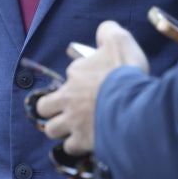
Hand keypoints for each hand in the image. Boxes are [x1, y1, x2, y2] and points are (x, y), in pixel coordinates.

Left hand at [34, 20, 148, 156]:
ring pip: (52, 130)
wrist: (132, 104)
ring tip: (72, 130)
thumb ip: (109, 32)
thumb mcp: (119, 40)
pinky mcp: (82, 140)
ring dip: (60, 129)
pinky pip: (71, 148)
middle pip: (45, 107)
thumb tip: (104, 30)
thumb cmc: (125, 71)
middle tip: (66, 110)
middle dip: (52, 109)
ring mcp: (73, 121)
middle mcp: (69, 98)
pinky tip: (87, 143)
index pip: (71, 73)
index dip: (80, 77)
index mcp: (76, 73)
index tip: (95, 81)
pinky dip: (77, 146)